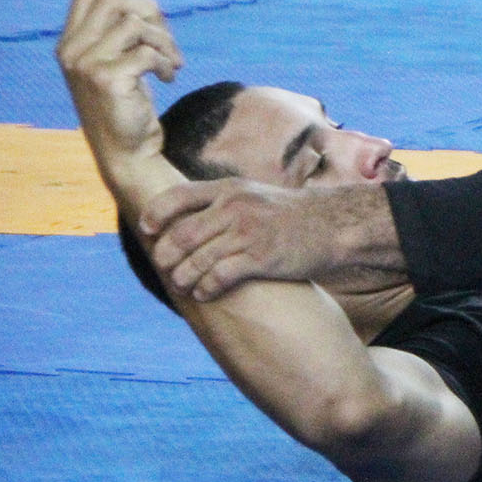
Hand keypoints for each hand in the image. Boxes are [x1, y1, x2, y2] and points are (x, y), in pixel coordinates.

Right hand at [56, 0, 183, 186]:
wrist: (126, 151)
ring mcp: (86, 65)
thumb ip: (118, 30)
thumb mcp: (116, 62)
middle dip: (153, 14)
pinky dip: (166, 62)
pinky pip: (148, 51)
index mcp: (70, 42)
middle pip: (115, 1)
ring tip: (173, 63)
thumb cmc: (127, 104)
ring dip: (165, 41)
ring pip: (135, 23)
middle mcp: (71, 50)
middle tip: (168, 43)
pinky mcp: (107, 79)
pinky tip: (169, 78)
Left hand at [142, 179, 356, 301]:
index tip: (146, 229)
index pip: (177, 197)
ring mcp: (248, 233)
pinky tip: (205, 293)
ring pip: (195, 260)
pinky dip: (205, 289)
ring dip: (183, 278)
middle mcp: (235, 207)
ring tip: (184, 285)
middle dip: (166, 257)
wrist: (335, 225)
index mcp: (231, 189)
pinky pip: (218, 277)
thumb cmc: (294, 215)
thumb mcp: (257, 195)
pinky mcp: (261, 258)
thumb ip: (224, 203)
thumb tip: (190, 222)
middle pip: (180, 235)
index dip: (155, 214)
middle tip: (166, 269)